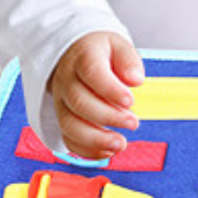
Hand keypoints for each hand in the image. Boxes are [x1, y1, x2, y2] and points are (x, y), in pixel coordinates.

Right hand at [47, 31, 145, 158]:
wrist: (73, 55)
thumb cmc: (101, 53)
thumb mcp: (118, 45)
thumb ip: (129, 60)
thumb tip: (136, 80)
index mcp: (82, 57)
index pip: (91, 72)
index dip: (110, 89)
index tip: (130, 101)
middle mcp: (66, 80)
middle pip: (79, 102)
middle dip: (107, 117)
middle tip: (133, 123)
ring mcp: (61, 101)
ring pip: (69, 124)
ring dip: (96, 140)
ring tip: (121, 144)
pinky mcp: (62, 118)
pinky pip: (67, 138)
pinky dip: (86, 150)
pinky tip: (108, 152)